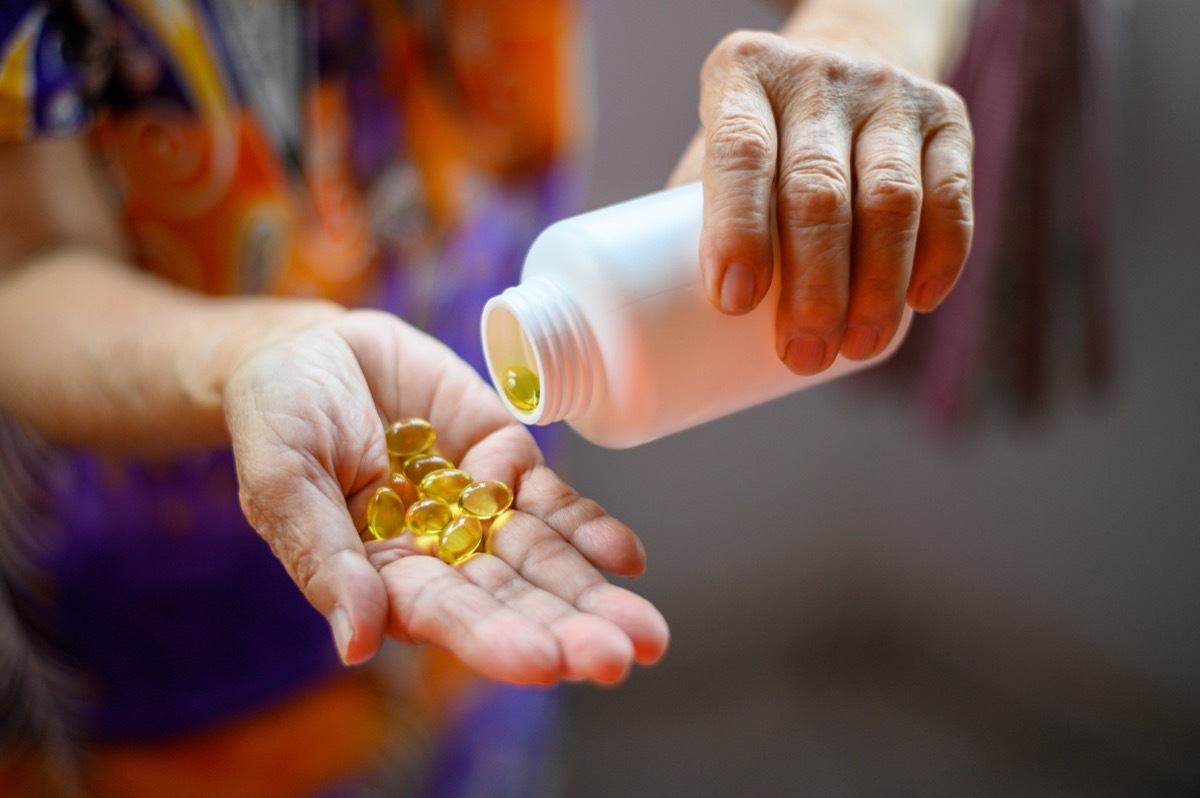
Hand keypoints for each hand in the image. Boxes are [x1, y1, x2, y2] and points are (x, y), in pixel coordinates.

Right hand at [223, 308, 668, 684]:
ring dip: (592, 592)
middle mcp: (437, 553)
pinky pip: (553, 501)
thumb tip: (356, 642)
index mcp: (379, 573)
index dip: (493, 639)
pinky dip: (589, 528)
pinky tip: (626, 558)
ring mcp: (476, 507)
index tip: (545, 663)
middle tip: (620, 654)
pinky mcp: (505, 461)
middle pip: (509, 598)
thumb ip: (321, 554)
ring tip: (647, 631)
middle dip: (566, 629)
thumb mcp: (281, 476)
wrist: (311, 345)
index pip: (443, 616)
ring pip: (543, 558)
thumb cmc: (276, 413)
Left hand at [672, 30, 973, 374]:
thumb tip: (672, 326)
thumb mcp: (716, 147)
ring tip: (855, 348)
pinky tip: (917, 304)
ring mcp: (888, 92)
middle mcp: (816, 76)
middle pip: (819, 191)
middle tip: (801, 354)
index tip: (734, 303)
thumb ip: (694, 216)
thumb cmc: (761, 133)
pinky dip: (938, 257)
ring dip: (876, 288)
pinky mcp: (948, 115)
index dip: (738, 230)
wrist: (849, 52)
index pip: (741, 152)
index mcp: (742, 75)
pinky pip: (951, 196)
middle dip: (813, 288)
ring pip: (891, 200)